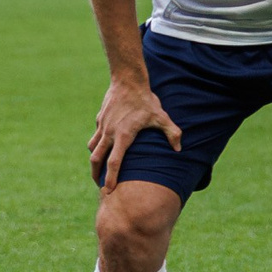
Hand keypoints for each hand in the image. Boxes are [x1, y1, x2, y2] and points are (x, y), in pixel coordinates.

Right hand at [90, 78, 180, 195]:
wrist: (128, 81)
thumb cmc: (146, 101)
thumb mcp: (162, 117)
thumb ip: (172, 133)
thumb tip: (179, 149)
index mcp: (123, 135)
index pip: (114, 162)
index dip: (111, 178)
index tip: (108, 190)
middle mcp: (109, 133)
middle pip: (97, 159)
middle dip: (96, 174)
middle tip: (99, 185)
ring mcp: (102, 126)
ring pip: (92, 148)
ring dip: (94, 161)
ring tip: (98, 170)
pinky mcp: (100, 120)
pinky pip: (95, 137)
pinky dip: (96, 146)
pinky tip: (103, 148)